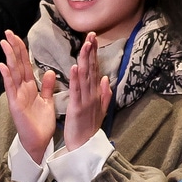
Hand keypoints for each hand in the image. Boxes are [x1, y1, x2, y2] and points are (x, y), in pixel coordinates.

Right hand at [0, 30, 55, 163]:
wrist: (39, 142)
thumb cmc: (42, 124)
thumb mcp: (48, 101)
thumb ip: (48, 87)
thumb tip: (51, 72)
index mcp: (30, 87)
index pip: (25, 64)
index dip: (22, 50)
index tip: (17, 36)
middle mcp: (21, 89)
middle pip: (17, 65)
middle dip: (13, 48)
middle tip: (7, 33)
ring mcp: (17, 96)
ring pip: (12, 73)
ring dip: (8, 58)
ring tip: (4, 43)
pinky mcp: (15, 105)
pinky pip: (11, 88)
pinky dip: (7, 77)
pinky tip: (3, 66)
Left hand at [64, 32, 109, 150]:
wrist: (85, 147)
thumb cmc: (89, 129)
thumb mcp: (100, 110)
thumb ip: (104, 94)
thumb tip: (107, 78)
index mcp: (96, 94)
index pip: (95, 70)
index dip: (94, 54)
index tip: (93, 39)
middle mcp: (93, 94)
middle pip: (92, 69)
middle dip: (92, 51)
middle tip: (91, 34)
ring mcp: (86, 101)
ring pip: (86, 77)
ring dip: (86, 60)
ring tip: (85, 45)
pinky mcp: (77, 108)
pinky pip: (76, 91)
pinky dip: (76, 79)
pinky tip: (75, 67)